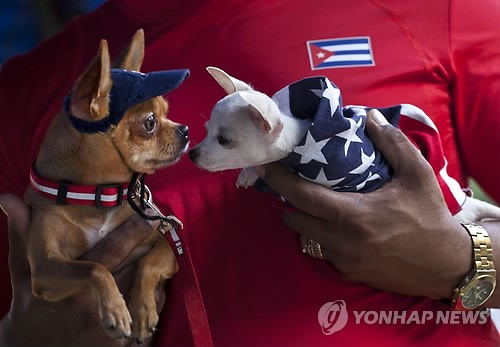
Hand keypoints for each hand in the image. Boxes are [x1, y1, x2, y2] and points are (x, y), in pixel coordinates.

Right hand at [0, 194, 164, 346]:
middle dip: (151, 249)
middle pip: (135, 269)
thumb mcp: (22, 274)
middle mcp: (88, 305)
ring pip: (146, 289)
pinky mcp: (118, 342)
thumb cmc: (30, 308)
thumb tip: (9, 199)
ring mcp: (104, 327)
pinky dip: (154, 295)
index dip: (132, 232)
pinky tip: (152, 286)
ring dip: (154, 272)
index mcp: (65, 284)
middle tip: (163, 228)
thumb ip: (20, 236)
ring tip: (158, 258)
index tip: (151, 214)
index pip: (108, 253)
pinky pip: (149, 311)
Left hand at [257, 111, 471, 299]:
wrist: (447, 265)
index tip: (265, 166)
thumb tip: (371, 117)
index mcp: (352, 215)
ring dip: (304, 220)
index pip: (301, 196)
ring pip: (306, 237)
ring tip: (314, 204)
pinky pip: (323, 252)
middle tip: (293, 185)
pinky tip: (336, 227)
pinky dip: (322, 237)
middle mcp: (340, 240)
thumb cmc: (431, 217)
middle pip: (294, 218)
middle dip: (287, 202)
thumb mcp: (417, 175)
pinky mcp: (348, 273)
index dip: (278, 180)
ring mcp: (343, 260)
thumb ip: (393, 143)